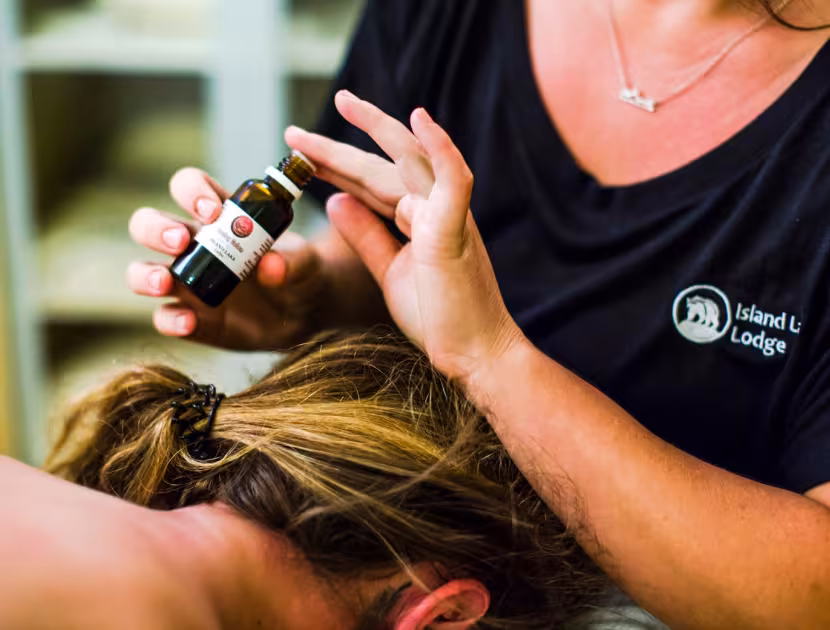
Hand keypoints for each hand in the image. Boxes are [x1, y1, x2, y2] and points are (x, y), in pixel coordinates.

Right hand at [127, 168, 330, 349]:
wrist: (306, 314)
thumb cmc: (301, 275)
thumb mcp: (307, 264)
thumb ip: (296, 261)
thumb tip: (271, 264)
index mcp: (219, 217)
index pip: (189, 187)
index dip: (192, 191)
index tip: (213, 210)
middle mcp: (193, 245)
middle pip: (148, 223)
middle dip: (156, 228)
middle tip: (181, 240)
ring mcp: (186, 283)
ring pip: (140, 269)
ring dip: (145, 273)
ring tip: (165, 281)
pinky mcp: (191, 317)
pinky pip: (164, 316)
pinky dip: (171, 319)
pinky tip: (188, 322)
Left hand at [301, 92, 523, 380]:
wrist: (473, 355)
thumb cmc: (440, 317)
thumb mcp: (389, 271)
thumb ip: (366, 235)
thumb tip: (336, 201)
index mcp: (418, 219)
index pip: (370, 184)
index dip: (334, 167)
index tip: (299, 155)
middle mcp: (434, 208)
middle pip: (380, 166)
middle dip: (335, 149)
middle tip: (294, 132)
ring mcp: (448, 215)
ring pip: (410, 160)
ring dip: (376, 129)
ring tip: (343, 103)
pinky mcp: (456, 229)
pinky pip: (452, 180)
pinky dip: (439, 147)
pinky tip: (418, 119)